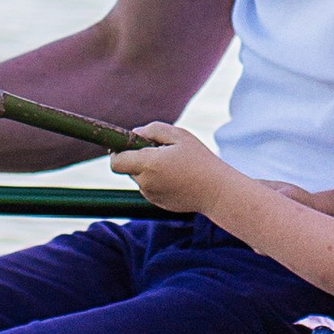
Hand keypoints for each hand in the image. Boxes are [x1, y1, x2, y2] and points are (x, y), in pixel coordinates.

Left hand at [109, 122, 225, 215]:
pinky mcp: (158, 203)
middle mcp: (145, 183)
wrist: (217, 192)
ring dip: (149, 169)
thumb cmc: (200, 160)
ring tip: (175, 165)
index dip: (117, 151)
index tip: (127, 145)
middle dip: (138, 158)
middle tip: (162, 151)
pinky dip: (157, 181)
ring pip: (140, 178)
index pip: (116, 161)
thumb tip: (135, 133)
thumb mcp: (179, 135)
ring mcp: (151, 196)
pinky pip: (150, 188)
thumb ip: (152, 130)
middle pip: (128, 168)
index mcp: (148, 164)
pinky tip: (178, 178)